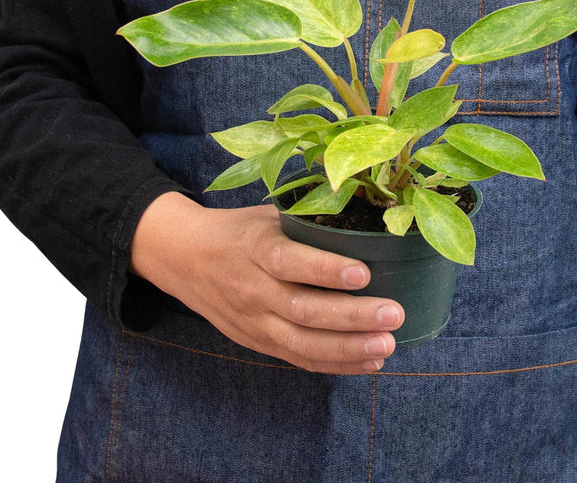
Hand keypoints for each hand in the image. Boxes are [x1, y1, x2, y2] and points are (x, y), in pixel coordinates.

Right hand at [129, 191, 404, 373]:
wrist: (182, 258)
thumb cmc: (238, 230)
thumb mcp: (266, 215)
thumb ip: (306, 220)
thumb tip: (367, 213)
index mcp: (254, 247)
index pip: (288, 261)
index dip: (324, 269)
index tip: (363, 272)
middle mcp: (251, 287)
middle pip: (302, 309)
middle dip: (351, 316)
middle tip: (393, 313)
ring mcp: (252, 320)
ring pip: (301, 342)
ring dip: (348, 348)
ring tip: (387, 345)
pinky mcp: (256, 342)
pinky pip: (298, 358)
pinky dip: (335, 364)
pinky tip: (369, 363)